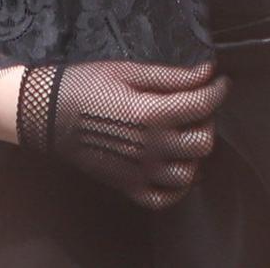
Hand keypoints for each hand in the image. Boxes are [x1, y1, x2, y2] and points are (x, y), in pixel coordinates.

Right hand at [14, 59, 227, 209]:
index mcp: (151, 114)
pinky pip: (166, 198)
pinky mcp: (128, 186)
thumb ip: (171, 76)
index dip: (219, 90)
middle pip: (203, 142)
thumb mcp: (129, 71)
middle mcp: (150, 149)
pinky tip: (175, 164)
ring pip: (190, 173)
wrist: (48, 114)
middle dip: (208, 120)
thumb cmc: (87, 85)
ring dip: (195, 153)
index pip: (203, 106)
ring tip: (185, 133)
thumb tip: (208, 71)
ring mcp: (139, 172)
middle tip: (198, 105)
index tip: (221, 81)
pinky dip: (178, 186)